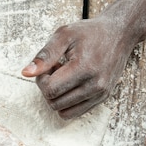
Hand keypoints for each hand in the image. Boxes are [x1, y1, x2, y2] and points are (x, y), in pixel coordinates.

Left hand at [22, 15, 136, 118]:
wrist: (119, 34)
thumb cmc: (89, 33)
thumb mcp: (64, 35)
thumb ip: (44, 55)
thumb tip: (26, 73)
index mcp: (84, 68)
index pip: (50, 90)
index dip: (41, 80)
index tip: (48, 66)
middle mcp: (95, 85)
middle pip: (54, 103)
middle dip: (48, 88)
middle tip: (55, 70)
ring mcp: (100, 94)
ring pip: (64, 112)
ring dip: (57, 97)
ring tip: (64, 78)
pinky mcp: (103, 98)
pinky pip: (75, 113)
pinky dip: (67, 102)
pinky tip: (71, 84)